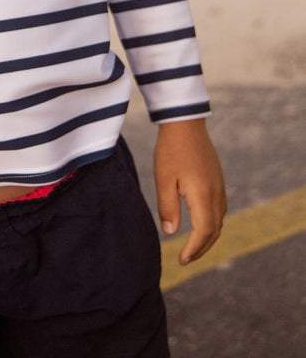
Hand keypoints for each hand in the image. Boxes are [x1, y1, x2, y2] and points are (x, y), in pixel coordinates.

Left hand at [154, 118, 225, 264]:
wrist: (185, 122)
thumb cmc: (171, 149)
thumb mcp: (164, 179)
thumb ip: (167, 207)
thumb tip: (171, 233)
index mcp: (203, 195)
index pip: (203, 232)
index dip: (194, 249)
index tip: (181, 261)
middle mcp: (216, 193)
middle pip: (214, 230)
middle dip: (202, 248)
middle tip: (186, 259)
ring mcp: (219, 185)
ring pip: (219, 220)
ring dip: (208, 237)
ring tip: (193, 246)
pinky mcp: (217, 179)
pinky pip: (219, 208)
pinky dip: (212, 223)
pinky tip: (201, 223)